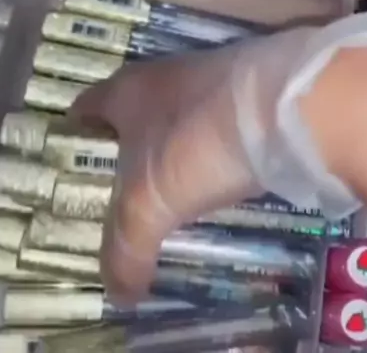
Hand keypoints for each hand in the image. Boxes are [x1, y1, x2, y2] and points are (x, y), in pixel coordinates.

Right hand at [69, 27, 317, 303]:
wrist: (292, 105)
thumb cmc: (198, 143)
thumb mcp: (149, 203)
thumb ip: (126, 248)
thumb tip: (120, 292)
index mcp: (128, 91)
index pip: (84, 108)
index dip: (75, 137)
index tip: (74, 169)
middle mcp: (166, 75)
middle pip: (133, 112)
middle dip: (127, 150)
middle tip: (123, 192)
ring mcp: (211, 76)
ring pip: (179, 116)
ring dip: (175, 148)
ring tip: (175, 189)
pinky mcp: (249, 87)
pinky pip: (219, 120)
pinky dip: (215, 145)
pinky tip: (224, 172)